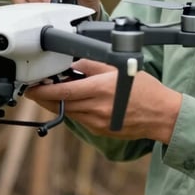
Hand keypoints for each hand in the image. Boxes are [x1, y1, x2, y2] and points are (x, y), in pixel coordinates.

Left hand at [25, 59, 181, 142]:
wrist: (162, 115)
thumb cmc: (144, 89)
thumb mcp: (118, 68)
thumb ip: (93, 65)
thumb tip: (72, 64)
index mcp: (99, 90)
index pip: (62, 91)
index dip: (43, 90)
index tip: (32, 87)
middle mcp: (95, 109)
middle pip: (60, 104)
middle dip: (44, 97)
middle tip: (35, 89)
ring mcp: (97, 122)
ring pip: (68, 113)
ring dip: (57, 103)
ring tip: (53, 93)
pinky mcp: (100, 130)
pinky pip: (80, 119)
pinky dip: (72, 110)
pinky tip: (74, 102)